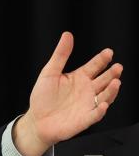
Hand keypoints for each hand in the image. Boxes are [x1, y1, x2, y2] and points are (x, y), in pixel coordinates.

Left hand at [13, 32, 122, 155]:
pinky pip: (96, 114)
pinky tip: (102, 104)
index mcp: (79, 78)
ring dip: (111, 90)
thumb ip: (60, 55)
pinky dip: (100, 110)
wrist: (37, 120)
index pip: (94, 66)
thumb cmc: (43, 97)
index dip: (102, 59)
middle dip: (112, 74)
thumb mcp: (49, 72)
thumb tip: (67, 35)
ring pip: (105, 96)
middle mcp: (87, 90)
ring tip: (116, 82)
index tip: (109, 52)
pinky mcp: (86, 118)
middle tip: (118, 67)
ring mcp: (88, 104)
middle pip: (104, 80)